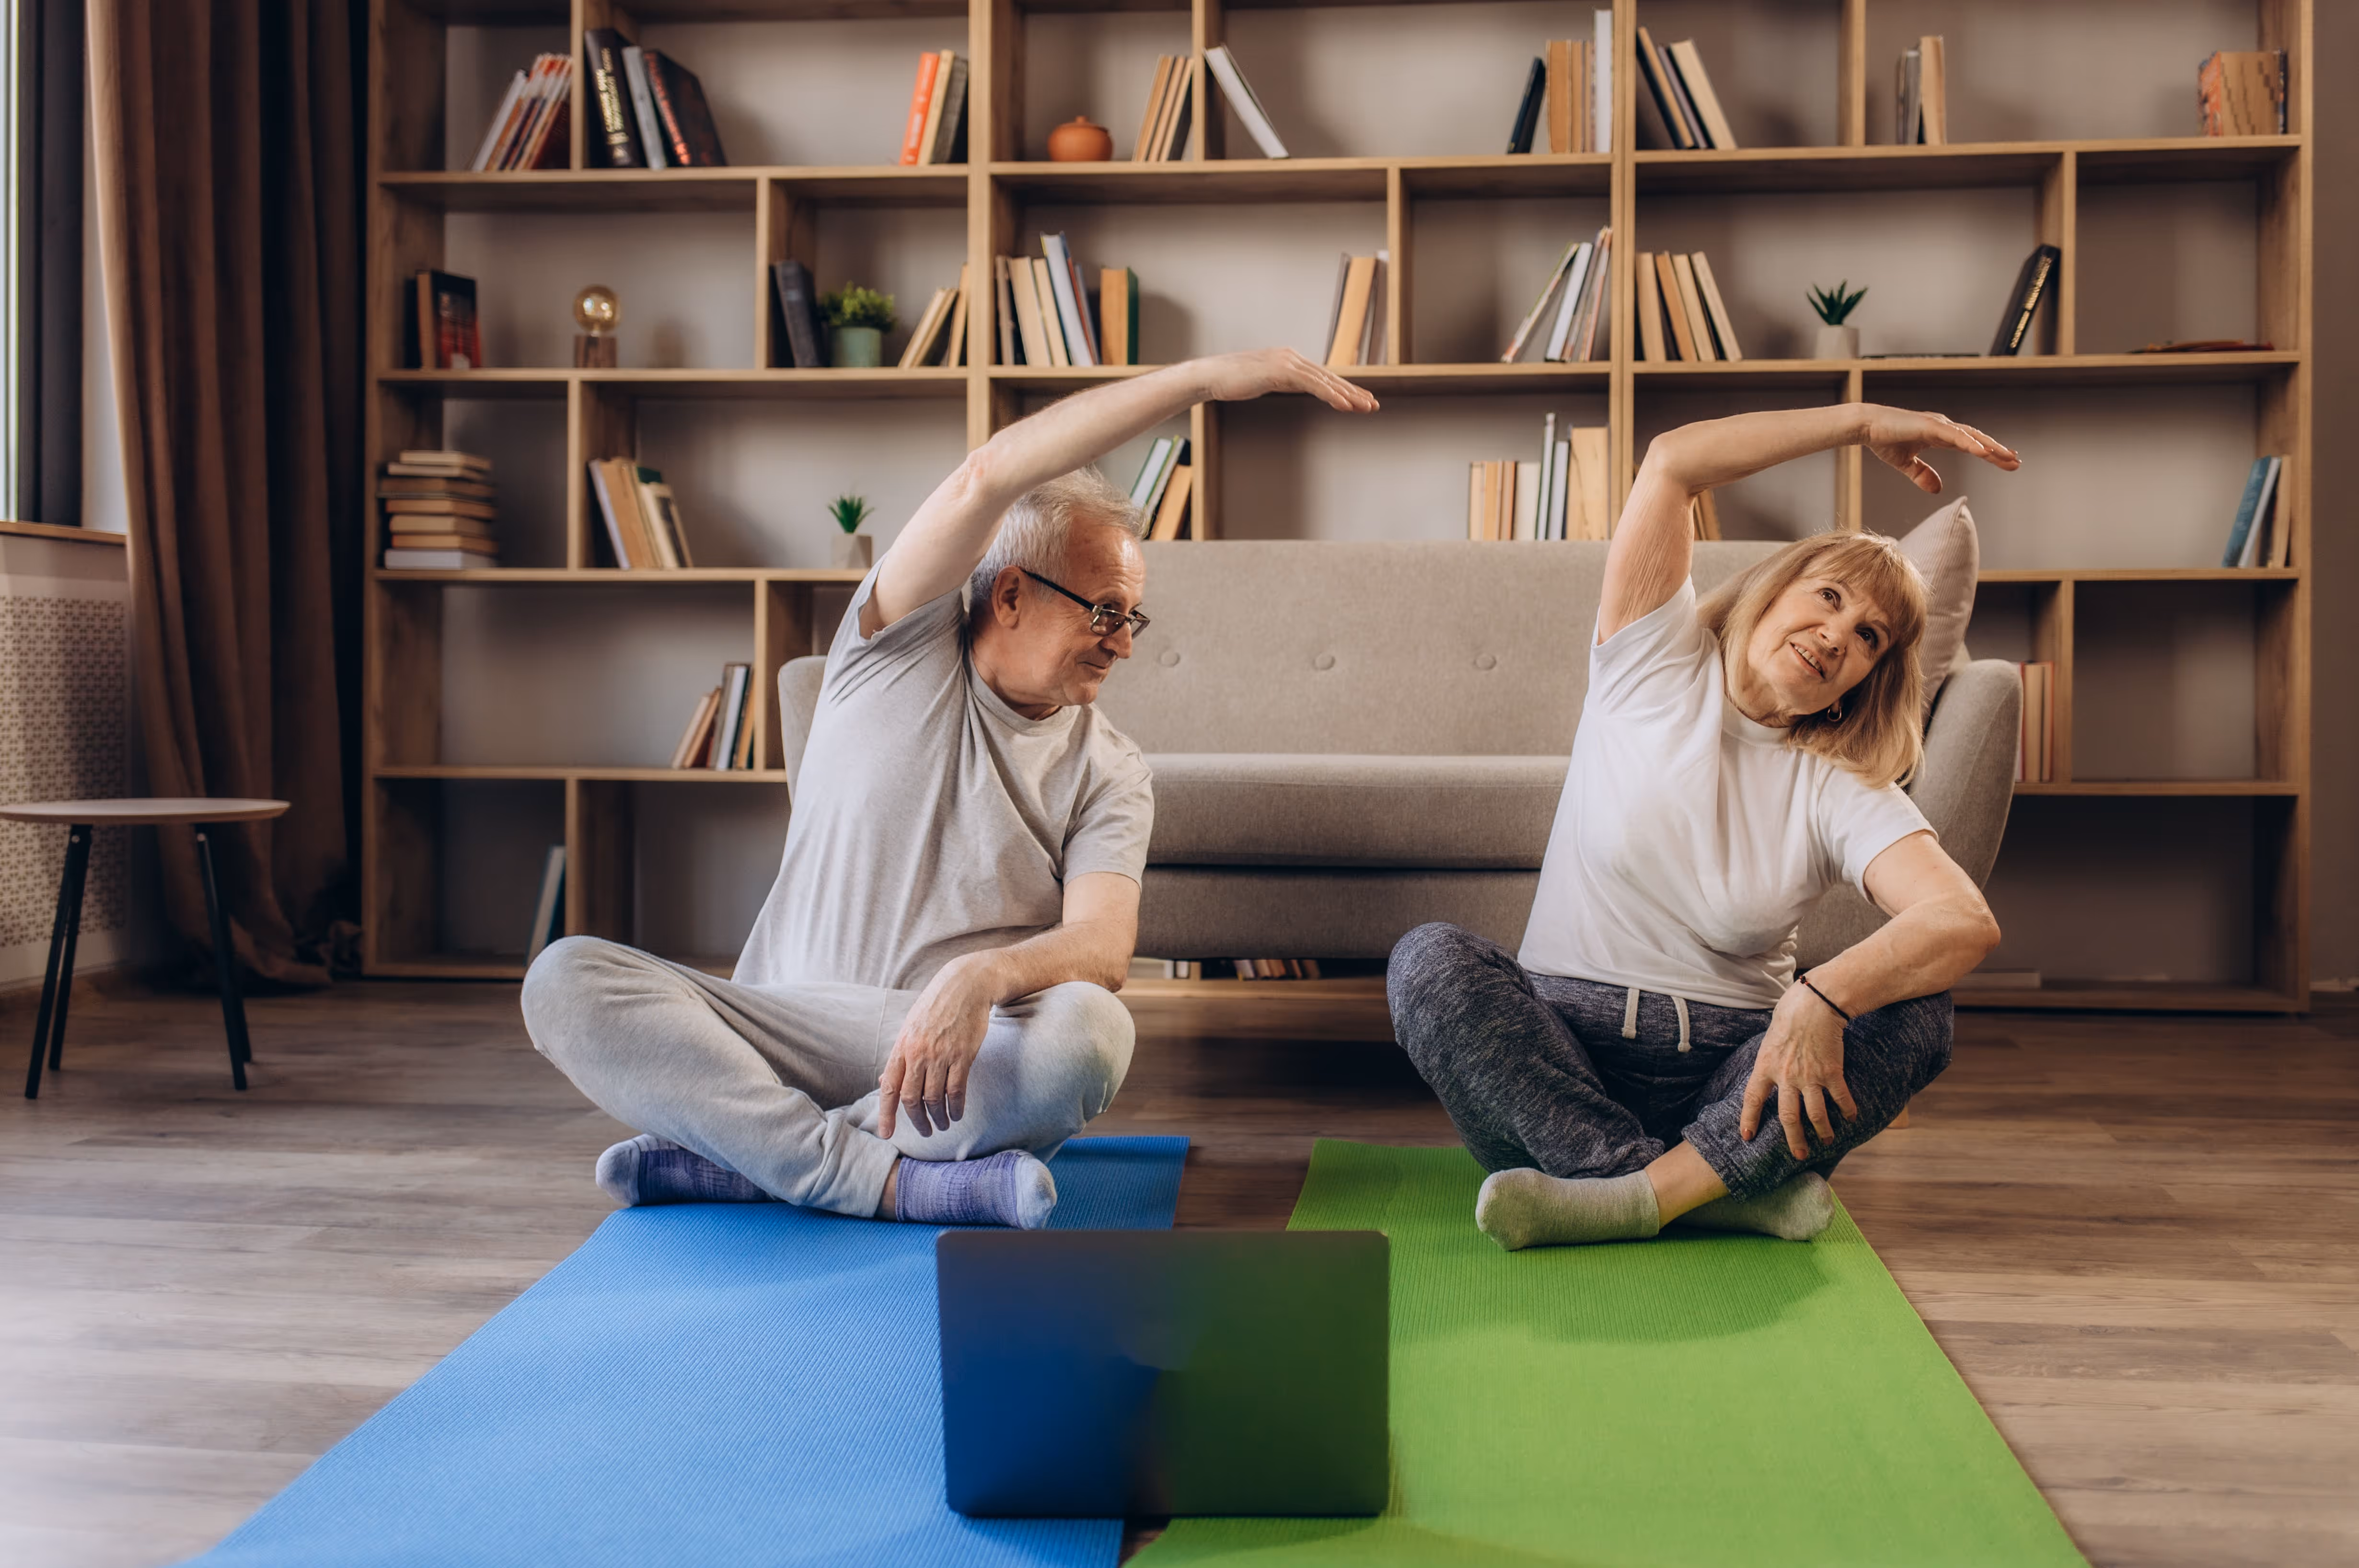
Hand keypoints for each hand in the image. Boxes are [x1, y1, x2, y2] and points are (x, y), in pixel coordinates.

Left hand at [877, 956, 997, 1138]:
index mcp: (902, 1047)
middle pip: (911, 1098)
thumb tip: (882, 1083)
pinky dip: (956, 1107)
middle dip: (917, 1121)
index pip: (889, 1087)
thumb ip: (899, 1058)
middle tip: (925, 1132)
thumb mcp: (910, 1028)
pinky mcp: (963, 1055)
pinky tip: (957, 1114)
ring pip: (934, 1098)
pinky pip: (957, 1090)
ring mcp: (941, 1054)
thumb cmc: (936, 1007)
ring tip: (942, 1125)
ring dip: (938, 1117)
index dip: (886, 1113)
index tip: (886, 1134)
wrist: (965, 985)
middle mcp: (918, 1053)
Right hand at [1192, 348, 1378, 413]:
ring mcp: (1287, 362)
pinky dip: (1330, 394)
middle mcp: (1292, 357)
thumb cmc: (1232, 381)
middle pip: (1329, 377)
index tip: (1360, 401)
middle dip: (1353, 392)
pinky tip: (1344, 405)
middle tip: (1372, 405)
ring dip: (1348, 395)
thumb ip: (1283, 381)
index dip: (1344, 389)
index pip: (1322, 376)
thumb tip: (1295, 387)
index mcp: (1289, 360)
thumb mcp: (1264, 381)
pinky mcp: (1281, 370)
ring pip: (1325, 380)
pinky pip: (1312, 384)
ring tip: (1365, 407)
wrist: (1211, 375)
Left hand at [1740, 985, 1860, 1159]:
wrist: (1816, 1003)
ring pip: (1815, 1114)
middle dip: (1794, 1139)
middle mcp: (1786, 1076)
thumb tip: (1771, 1069)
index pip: (1752, 1099)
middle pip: (1788, 1116)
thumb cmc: (1791, 1014)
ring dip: (1823, 1130)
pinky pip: (1840, 1098)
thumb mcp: (1770, 1038)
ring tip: (1827, 1140)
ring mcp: (1809, 1076)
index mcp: (1766, 1066)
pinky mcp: (1831, 1072)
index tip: (1747, 1137)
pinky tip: (1851, 1118)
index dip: (1749, 1119)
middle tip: (1799, 1154)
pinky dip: (1847, 1110)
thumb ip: (1770, 1058)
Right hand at [1858, 405, 2019, 493]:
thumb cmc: (1883, 439)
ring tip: (2007, 456)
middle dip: (1998, 451)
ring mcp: (1938, 424)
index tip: (2006, 462)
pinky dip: (1970, 443)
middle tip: (2016, 461)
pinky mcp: (1929, 425)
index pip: (1971, 445)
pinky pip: (1955, 435)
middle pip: (1977, 440)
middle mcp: (1943, 427)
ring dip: (1990, 447)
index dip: (1989, 454)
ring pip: (1971, 436)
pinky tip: (1983, 452)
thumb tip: (1937, 490)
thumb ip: (1922, 474)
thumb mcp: (1906, 463)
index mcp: (1939, 435)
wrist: (1865, 426)